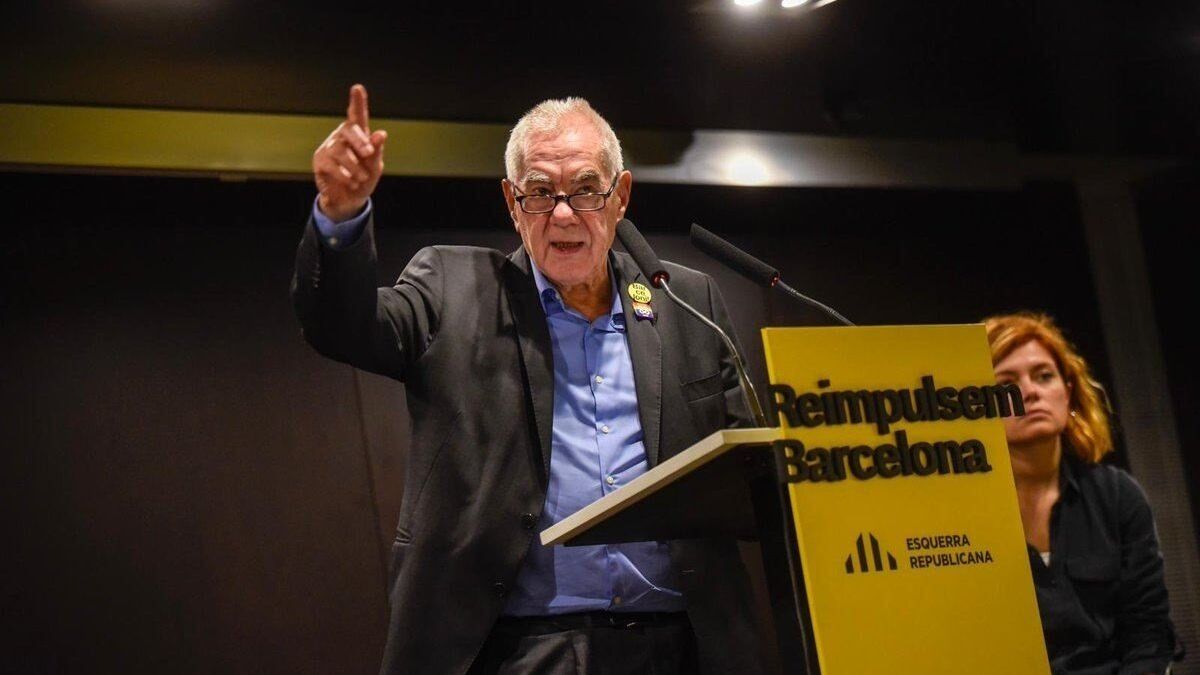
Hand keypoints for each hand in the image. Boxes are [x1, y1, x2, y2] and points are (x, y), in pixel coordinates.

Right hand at [313, 84, 387, 222]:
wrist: (349, 200)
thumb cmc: (364, 179)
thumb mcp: (374, 167)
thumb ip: (376, 151)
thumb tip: (381, 133)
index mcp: (357, 135)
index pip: (357, 116)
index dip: (357, 102)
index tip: (357, 88)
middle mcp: (341, 137)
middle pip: (349, 130)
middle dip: (360, 141)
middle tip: (368, 153)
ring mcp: (329, 148)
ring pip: (340, 150)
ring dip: (354, 166)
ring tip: (362, 178)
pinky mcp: (320, 161)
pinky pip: (331, 165)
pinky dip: (344, 175)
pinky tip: (351, 182)